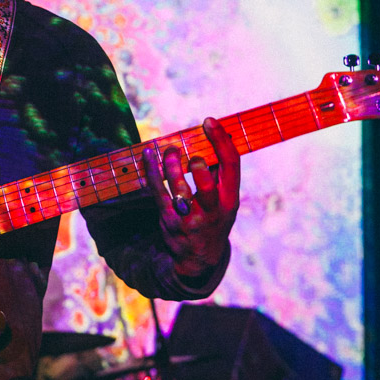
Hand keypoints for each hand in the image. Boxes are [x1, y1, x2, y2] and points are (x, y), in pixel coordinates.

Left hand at [143, 117, 239, 278]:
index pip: (231, 166)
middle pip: (206, 185)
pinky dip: (152, 171)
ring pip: (178, 189)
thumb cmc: (213, 218)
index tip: (209, 121)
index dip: (221, 141)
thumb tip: (214, 136)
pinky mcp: (169, 220)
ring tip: (168, 150)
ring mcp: (189, 218)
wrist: (199, 258)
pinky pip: (157, 193)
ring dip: (171, 166)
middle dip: (197, 165)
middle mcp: (212, 210)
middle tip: (189, 153)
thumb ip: (220, 173)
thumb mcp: (225, 200)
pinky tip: (148, 155)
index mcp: (230, 199)